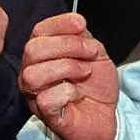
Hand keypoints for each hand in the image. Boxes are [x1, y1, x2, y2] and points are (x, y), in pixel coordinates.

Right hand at [19, 13, 118, 139]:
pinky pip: (45, 99)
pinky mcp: (46, 116)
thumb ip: (83, 36)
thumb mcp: (95, 53)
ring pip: (33, 74)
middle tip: (90, 53)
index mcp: (43, 54)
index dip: (60, 24)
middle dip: (66, 45)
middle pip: (32, 50)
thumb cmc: (96, 85)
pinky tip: (78, 93)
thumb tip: (76, 23)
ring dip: (66, 68)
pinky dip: (67, 92)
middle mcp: (32, 72)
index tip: (81, 25)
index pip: (39, 31)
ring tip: (85, 72)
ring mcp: (35, 95)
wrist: (108, 116)